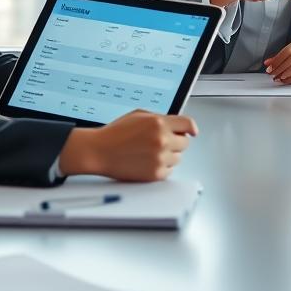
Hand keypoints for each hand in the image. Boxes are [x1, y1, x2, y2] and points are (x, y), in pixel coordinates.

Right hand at [58, 110, 196, 181]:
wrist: (99, 151)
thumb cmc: (115, 134)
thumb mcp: (139, 115)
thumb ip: (160, 119)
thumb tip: (178, 125)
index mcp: (159, 123)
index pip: (188, 124)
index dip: (190, 128)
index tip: (192, 131)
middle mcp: (162, 140)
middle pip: (185, 143)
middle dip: (176, 142)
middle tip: (162, 143)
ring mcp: (160, 158)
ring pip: (178, 158)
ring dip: (169, 155)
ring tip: (150, 153)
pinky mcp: (155, 174)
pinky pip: (169, 171)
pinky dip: (162, 167)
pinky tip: (147, 162)